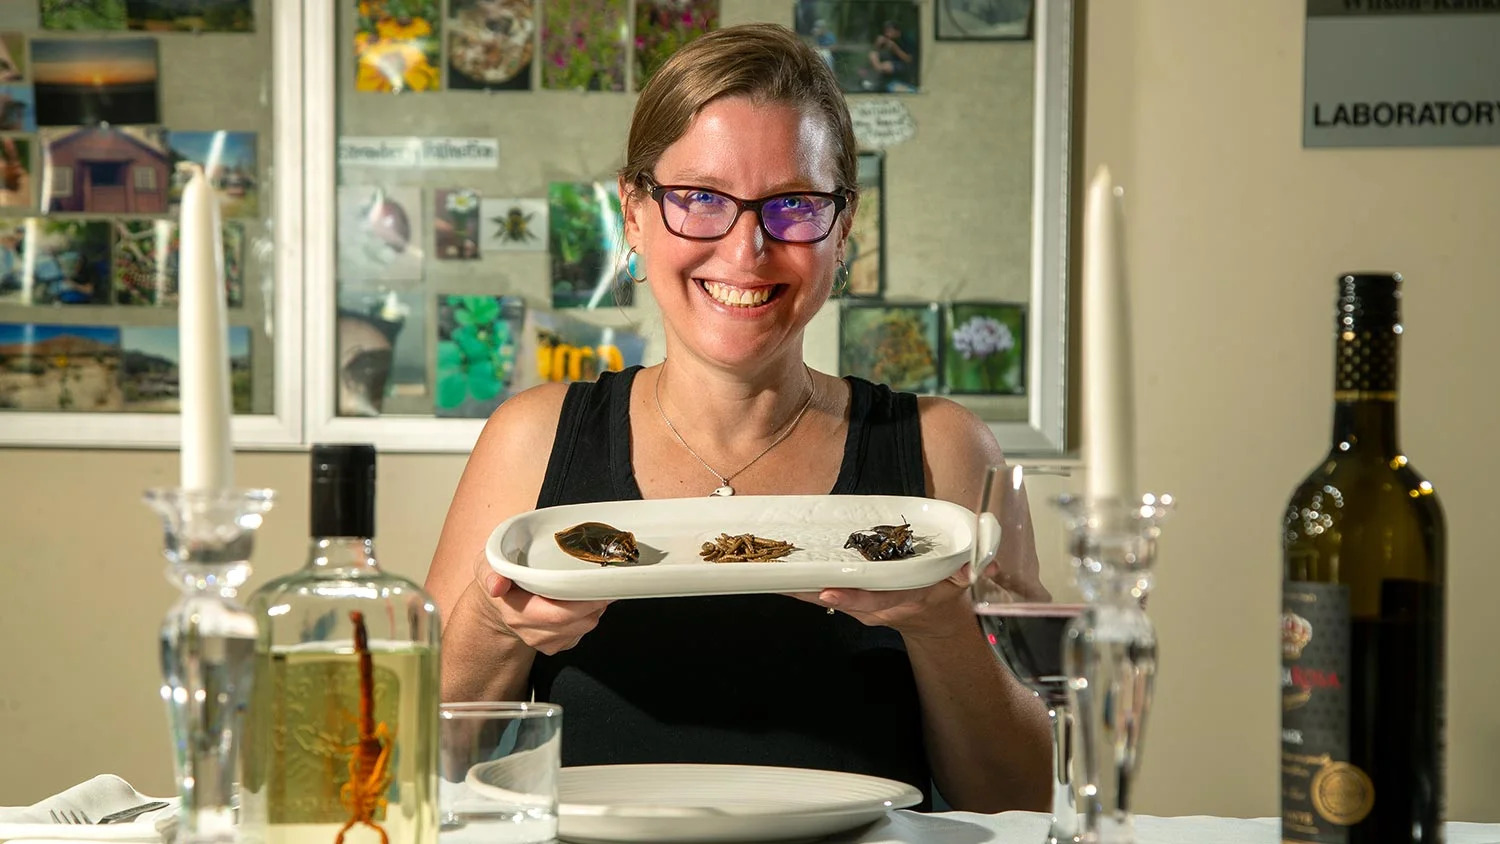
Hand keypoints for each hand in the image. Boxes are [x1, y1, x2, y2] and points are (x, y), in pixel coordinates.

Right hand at [474, 557, 611, 654]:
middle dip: (597, 602)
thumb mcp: (487, 566)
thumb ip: (490, 572)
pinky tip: (582, 600)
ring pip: (583, 628)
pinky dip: (589, 615)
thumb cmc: (501, 577)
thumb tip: (496, 585)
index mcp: (516, 611)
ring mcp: (544, 641)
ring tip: (592, 587)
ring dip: (596, 608)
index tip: (598, 584)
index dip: (583, 602)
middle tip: (606, 581)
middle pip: (576, 622)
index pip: (557, 614)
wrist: (500, 603)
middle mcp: (530, 631)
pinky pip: (582, 632)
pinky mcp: (556, 645)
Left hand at [787, 566, 975, 641]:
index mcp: (904, 600)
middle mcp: (878, 608)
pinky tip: (780, 575)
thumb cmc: (944, 591)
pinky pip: (824, 595)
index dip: (853, 598)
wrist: (935, 618)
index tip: (829, 593)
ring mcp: (862, 608)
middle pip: (840, 601)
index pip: (877, 601)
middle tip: (779, 577)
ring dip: (799, 588)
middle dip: (810, 591)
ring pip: (826, 599)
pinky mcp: (851, 604)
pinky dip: (803, 587)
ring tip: (771, 572)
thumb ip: (967, 571)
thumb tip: (974, 568)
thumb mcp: (960, 582)